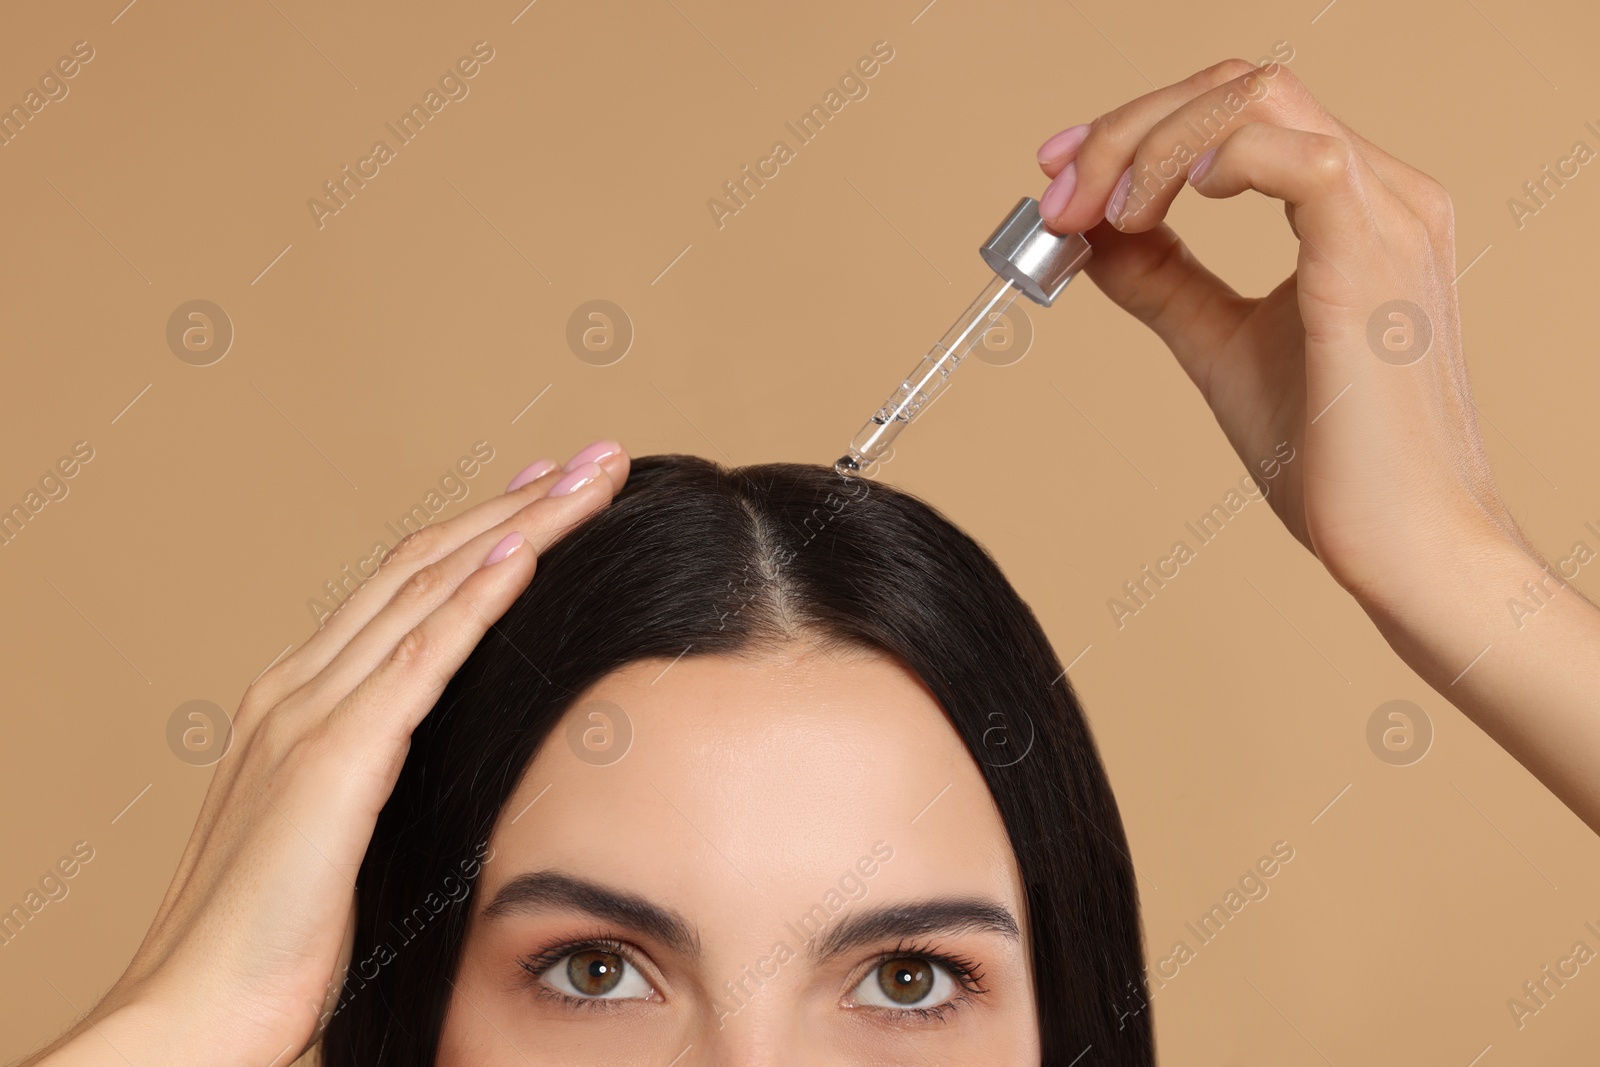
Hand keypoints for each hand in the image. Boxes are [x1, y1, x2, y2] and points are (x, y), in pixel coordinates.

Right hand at [26, 441, 629, 1066]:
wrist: (196, 1012)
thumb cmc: (272, 942)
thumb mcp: (340, 835)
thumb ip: (380, 778)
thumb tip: (443, 759)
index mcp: (300, 700)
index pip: (406, 586)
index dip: (484, 531)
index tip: (546, 492)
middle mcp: (299, 686)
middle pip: (426, 563)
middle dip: (520, 503)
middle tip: (595, 458)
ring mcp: (309, 715)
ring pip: (430, 589)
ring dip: (521, 526)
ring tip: (591, 479)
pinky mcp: (332, 760)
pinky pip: (418, 660)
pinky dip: (475, 601)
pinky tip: (527, 556)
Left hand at [1035, 57, 1515, 609]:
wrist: (1401, 543)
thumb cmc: (1330, 458)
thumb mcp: (1220, 344)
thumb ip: (1164, 281)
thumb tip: (1093, 234)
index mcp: (1355, 207)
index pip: (1240, 111)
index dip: (1139, 128)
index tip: (1060, 176)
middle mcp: (1385, 192)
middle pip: (1240, 87)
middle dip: (1126, 128)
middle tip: (1056, 194)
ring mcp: (1390, 215)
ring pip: (1258, 100)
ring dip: (1149, 144)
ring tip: (1096, 215)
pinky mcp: (1376, 256)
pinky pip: (1298, 157)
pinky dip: (1210, 162)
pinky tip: (1152, 214)